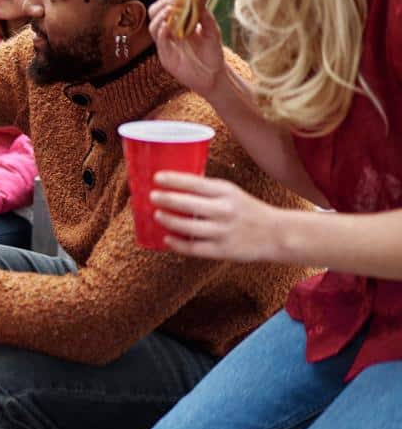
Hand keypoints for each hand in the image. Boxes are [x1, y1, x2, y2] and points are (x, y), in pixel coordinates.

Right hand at [147, 0, 227, 98]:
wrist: (214, 76)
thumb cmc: (213, 54)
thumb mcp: (212, 31)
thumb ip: (205, 17)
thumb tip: (199, 1)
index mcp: (178, 25)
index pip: (166, 8)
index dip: (168, 0)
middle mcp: (169, 34)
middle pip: (154, 15)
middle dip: (161, 5)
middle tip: (172, 1)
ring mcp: (166, 46)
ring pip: (153, 27)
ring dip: (160, 16)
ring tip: (171, 11)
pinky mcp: (166, 57)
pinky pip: (159, 42)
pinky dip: (162, 31)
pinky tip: (168, 25)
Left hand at [150, 171, 285, 262]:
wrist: (276, 234)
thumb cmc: (246, 210)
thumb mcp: (231, 193)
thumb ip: (207, 190)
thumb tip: (172, 185)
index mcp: (226, 192)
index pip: (195, 183)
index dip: (173, 180)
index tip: (157, 178)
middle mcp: (224, 211)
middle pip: (188, 204)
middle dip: (166, 199)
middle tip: (152, 197)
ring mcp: (223, 232)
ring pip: (188, 227)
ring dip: (169, 221)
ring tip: (157, 215)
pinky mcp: (223, 250)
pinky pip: (194, 248)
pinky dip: (177, 244)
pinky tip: (167, 239)